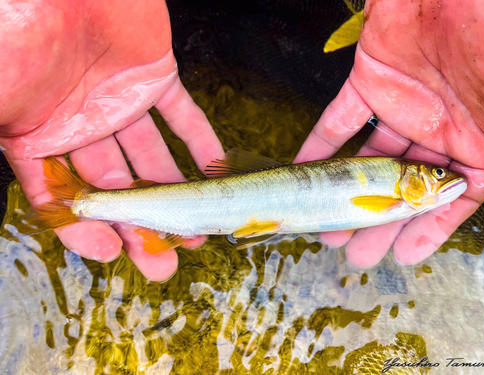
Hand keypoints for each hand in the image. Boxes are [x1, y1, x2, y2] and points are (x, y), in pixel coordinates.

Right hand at [0, 0, 223, 280]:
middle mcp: (81, 124)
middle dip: (141, 225)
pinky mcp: (154, 76)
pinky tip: (213, 171)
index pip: (64, 197)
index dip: (85, 229)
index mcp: (37, 134)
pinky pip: (183, 116)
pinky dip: (200, 142)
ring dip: (176, 193)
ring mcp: (120, 101)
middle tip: (165, 260)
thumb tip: (29, 197)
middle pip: (115, 187)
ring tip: (199, 230)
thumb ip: (1, 136)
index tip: (113, 254)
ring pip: (152, 159)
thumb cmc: (16, 23)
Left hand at [295, 0, 483, 267]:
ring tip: (326, 227)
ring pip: (368, 162)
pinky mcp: (369, 81)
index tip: (404, 256)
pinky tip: (305, 175)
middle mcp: (441, 128)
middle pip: (404, 186)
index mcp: (483, 138)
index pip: (454, 197)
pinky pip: (337, 122)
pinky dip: (319, 147)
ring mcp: (403, 105)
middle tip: (355, 253)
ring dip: (345, 195)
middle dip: (379, 222)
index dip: (430, 228)